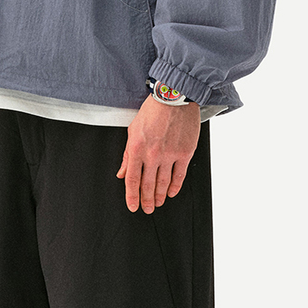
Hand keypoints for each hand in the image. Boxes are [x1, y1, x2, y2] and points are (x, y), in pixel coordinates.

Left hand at [117, 96, 200, 212]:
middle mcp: (153, 154)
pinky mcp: (185, 152)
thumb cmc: (152, 111)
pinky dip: (175, 187)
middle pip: (148, 185)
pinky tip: (171, 193)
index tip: (133, 206)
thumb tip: (122, 173)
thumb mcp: (132, 131)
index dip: (132, 196)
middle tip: (147, 209)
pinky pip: (179, 175)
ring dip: (159, 196)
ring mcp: (170, 154)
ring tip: (157, 203)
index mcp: (136, 149)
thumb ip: (127, 155)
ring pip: (163, 183)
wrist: (173, 98)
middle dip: (146, 200)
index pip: (132, 180)